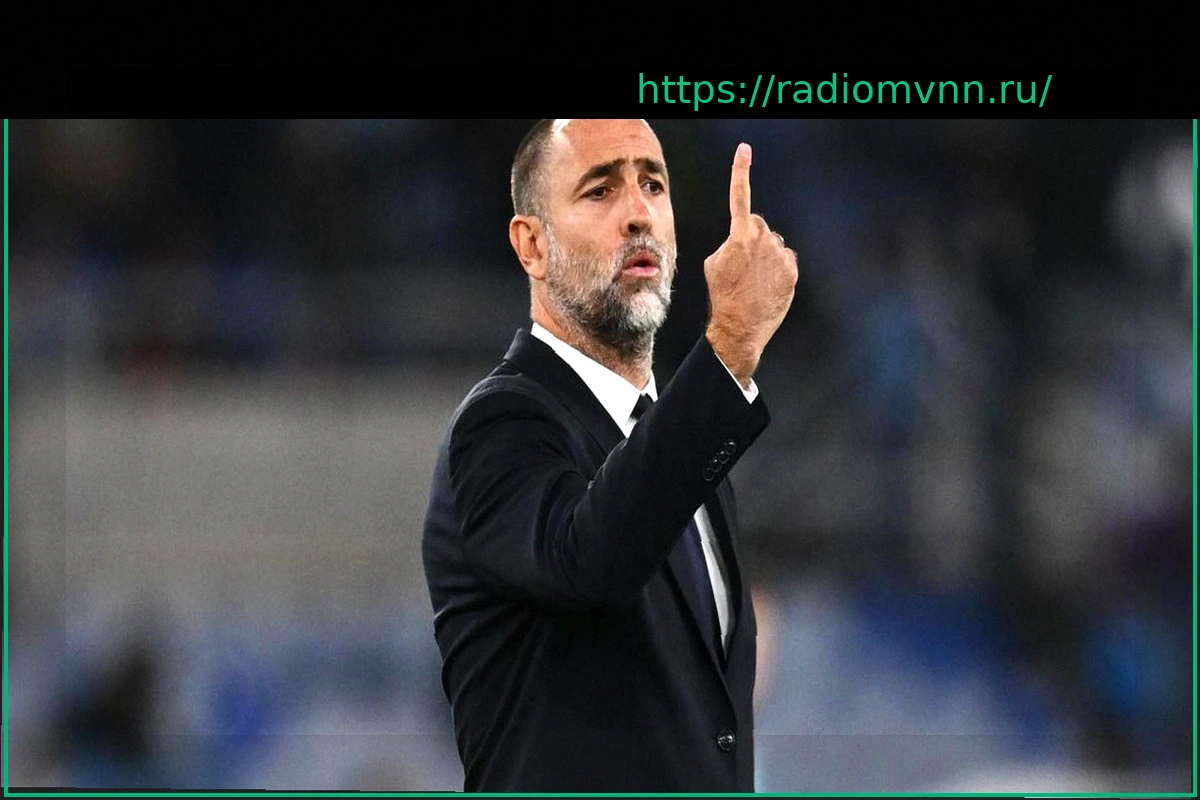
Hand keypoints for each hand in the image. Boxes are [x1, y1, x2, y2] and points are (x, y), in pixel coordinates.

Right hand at [703, 143, 797, 386]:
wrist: (739, 327)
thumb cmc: (722, 294)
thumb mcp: (714, 263)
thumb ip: (730, 242)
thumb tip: (741, 241)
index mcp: (739, 236)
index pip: (740, 196)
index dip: (740, 171)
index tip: (743, 149)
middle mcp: (763, 240)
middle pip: (759, 225)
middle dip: (751, 237)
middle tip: (742, 263)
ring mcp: (780, 255)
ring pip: (773, 244)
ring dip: (765, 255)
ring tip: (754, 279)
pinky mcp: (792, 270)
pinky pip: (785, 259)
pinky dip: (778, 268)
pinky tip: (767, 285)